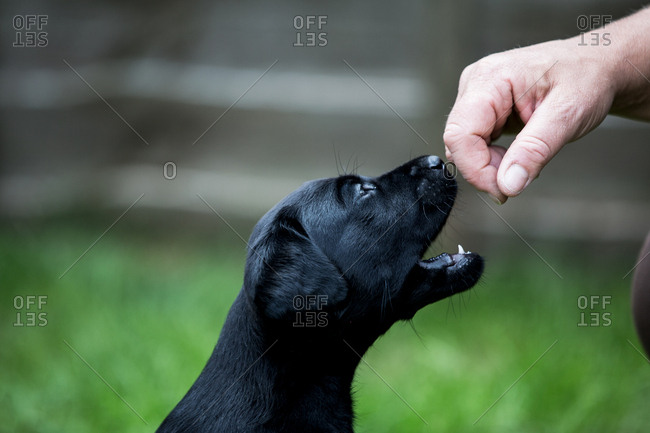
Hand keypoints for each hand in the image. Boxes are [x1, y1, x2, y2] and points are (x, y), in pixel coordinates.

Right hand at [443, 39, 613, 202]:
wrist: (598, 65)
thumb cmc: (587, 78)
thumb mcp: (569, 114)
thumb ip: (535, 150)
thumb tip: (507, 184)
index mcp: (491, 78)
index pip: (460, 134)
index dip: (475, 168)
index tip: (502, 190)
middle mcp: (476, 84)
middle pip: (459, 142)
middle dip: (485, 169)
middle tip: (519, 178)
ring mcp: (477, 96)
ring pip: (464, 146)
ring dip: (490, 165)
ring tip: (526, 159)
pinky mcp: (483, 110)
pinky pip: (475, 144)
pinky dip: (493, 158)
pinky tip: (518, 153)